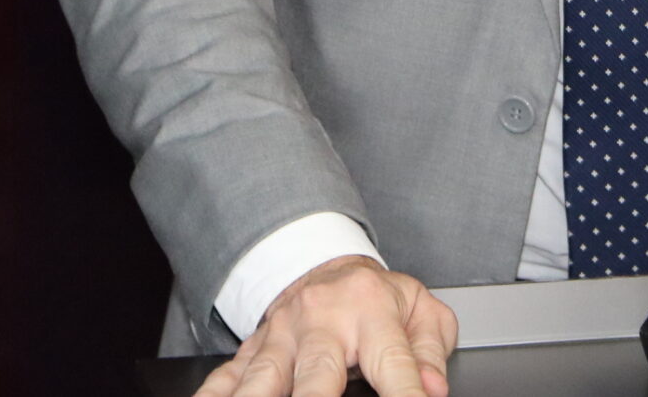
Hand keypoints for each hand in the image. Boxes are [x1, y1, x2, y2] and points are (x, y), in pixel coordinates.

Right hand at [194, 254, 458, 396]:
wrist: (323, 264)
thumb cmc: (376, 298)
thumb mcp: (420, 311)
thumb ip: (430, 352)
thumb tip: (434, 388)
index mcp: (370, 308)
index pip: (393, 362)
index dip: (406, 394)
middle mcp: (320, 319)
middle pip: (317, 372)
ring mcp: (280, 335)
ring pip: (264, 377)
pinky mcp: (250, 349)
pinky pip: (225, 376)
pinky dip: (213, 395)